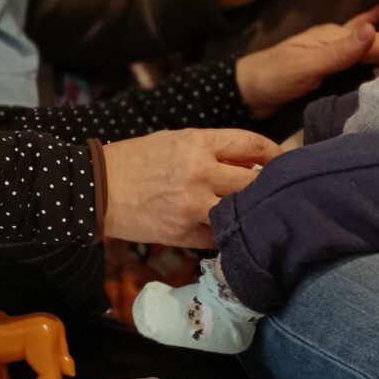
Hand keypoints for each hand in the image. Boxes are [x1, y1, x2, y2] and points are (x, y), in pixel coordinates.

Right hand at [102, 129, 282, 246]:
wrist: (96, 189)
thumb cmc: (136, 160)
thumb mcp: (176, 140)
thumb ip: (213, 150)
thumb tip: (250, 164)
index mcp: (198, 143)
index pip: (253, 145)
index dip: (274, 154)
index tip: (282, 161)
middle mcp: (200, 173)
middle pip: (255, 182)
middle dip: (268, 186)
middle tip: (277, 191)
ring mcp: (193, 206)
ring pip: (241, 212)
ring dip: (250, 213)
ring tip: (256, 214)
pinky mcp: (183, 233)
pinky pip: (219, 237)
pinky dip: (226, 234)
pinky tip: (228, 230)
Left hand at [236, 6, 378, 117]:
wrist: (245, 93)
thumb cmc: (272, 77)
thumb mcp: (306, 64)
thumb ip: (340, 50)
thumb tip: (374, 27)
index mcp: (333, 36)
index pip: (376, 41)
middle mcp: (336, 42)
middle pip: (376, 43)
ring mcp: (332, 56)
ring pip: (370, 51)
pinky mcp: (328, 71)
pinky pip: (360, 62)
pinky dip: (375, 57)